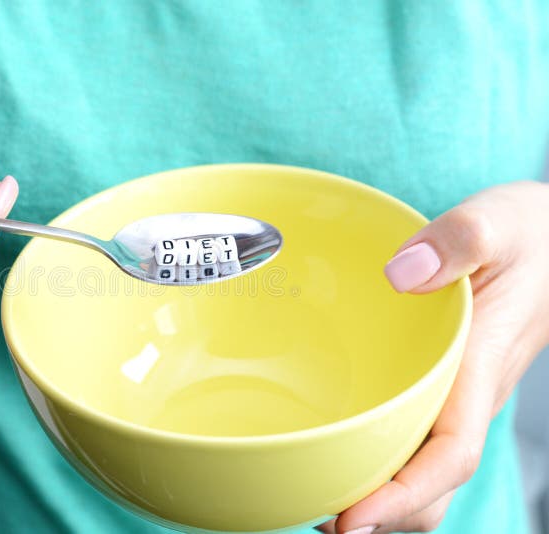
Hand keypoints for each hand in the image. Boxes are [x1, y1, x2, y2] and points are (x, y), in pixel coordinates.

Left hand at [317, 181, 548, 532]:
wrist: (546, 238)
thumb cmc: (524, 233)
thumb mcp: (495, 222)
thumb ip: (459, 241)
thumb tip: (402, 273)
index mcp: (479, 367)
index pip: (451, 455)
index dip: (403, 496)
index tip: (350, 519)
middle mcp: (465, 395)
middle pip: (430, 483)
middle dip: (380, 513)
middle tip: (313, 514)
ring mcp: (452, 394)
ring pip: (420, 467)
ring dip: (376, 493)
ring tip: (314, 496)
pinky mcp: (437, 383)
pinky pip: (412, 437)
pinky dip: (378, 458)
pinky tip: (336, 447)